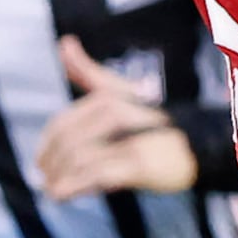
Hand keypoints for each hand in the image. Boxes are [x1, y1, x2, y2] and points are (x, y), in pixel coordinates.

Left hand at [37, 36, 196, 200]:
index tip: (40, 164)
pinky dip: (74, 185)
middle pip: (69, 141)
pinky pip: (99, 173)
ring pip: (80, 156)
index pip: (64, 124)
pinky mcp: (141, 163)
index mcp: (107, 98)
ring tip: (52, 191)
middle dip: (51, 162)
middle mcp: (117, 113)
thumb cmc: (151, 120)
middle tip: (44, 181)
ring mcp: (130, 139)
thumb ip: (88, 72)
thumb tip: (64, 42)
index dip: (47, 145)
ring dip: (59, 177)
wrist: (196, 145)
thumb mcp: (118, 93)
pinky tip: (61, 194)